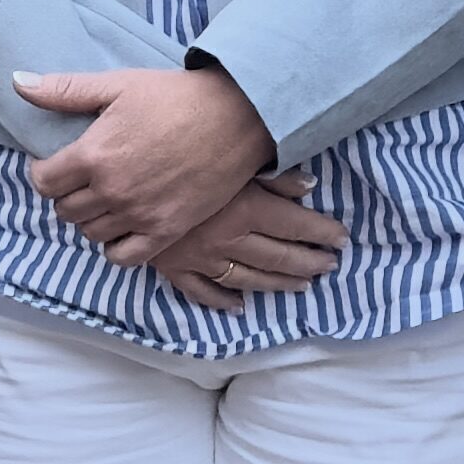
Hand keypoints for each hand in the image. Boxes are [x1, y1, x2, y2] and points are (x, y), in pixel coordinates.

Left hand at [14, 62, 277, 264]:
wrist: (237, 116)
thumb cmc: (175, 97)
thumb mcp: (117, 85)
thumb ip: (64, 90)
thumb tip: (17, 83)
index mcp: (92, 155)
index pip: (43, 182)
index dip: (44, 173)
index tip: (55, 165)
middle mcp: (110, 191)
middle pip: (65, 210)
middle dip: (67, 194)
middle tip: (83, 179)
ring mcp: (138, 215)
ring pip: (91, 234)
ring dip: (90, 219)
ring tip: (104, 199)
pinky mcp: (166, 231)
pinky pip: (123, 256)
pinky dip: (115, 246)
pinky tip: (122, 226)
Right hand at [155, 173, 349, 311]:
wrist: (122, 176)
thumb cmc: (179, 155)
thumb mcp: (231, 157)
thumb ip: (272, 174)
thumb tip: (310, 185)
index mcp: (244, 209)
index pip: (296, 226)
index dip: (322, 233)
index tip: (342, 238)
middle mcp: (227, 240)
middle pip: (278, 257)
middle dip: (308, 262)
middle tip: (329, 265)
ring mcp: (199, 259)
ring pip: (248, 278)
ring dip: (278, 284)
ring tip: (302, 285)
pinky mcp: (173, 267)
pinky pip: (203, 292)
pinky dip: (223, 302)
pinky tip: (240, 308)